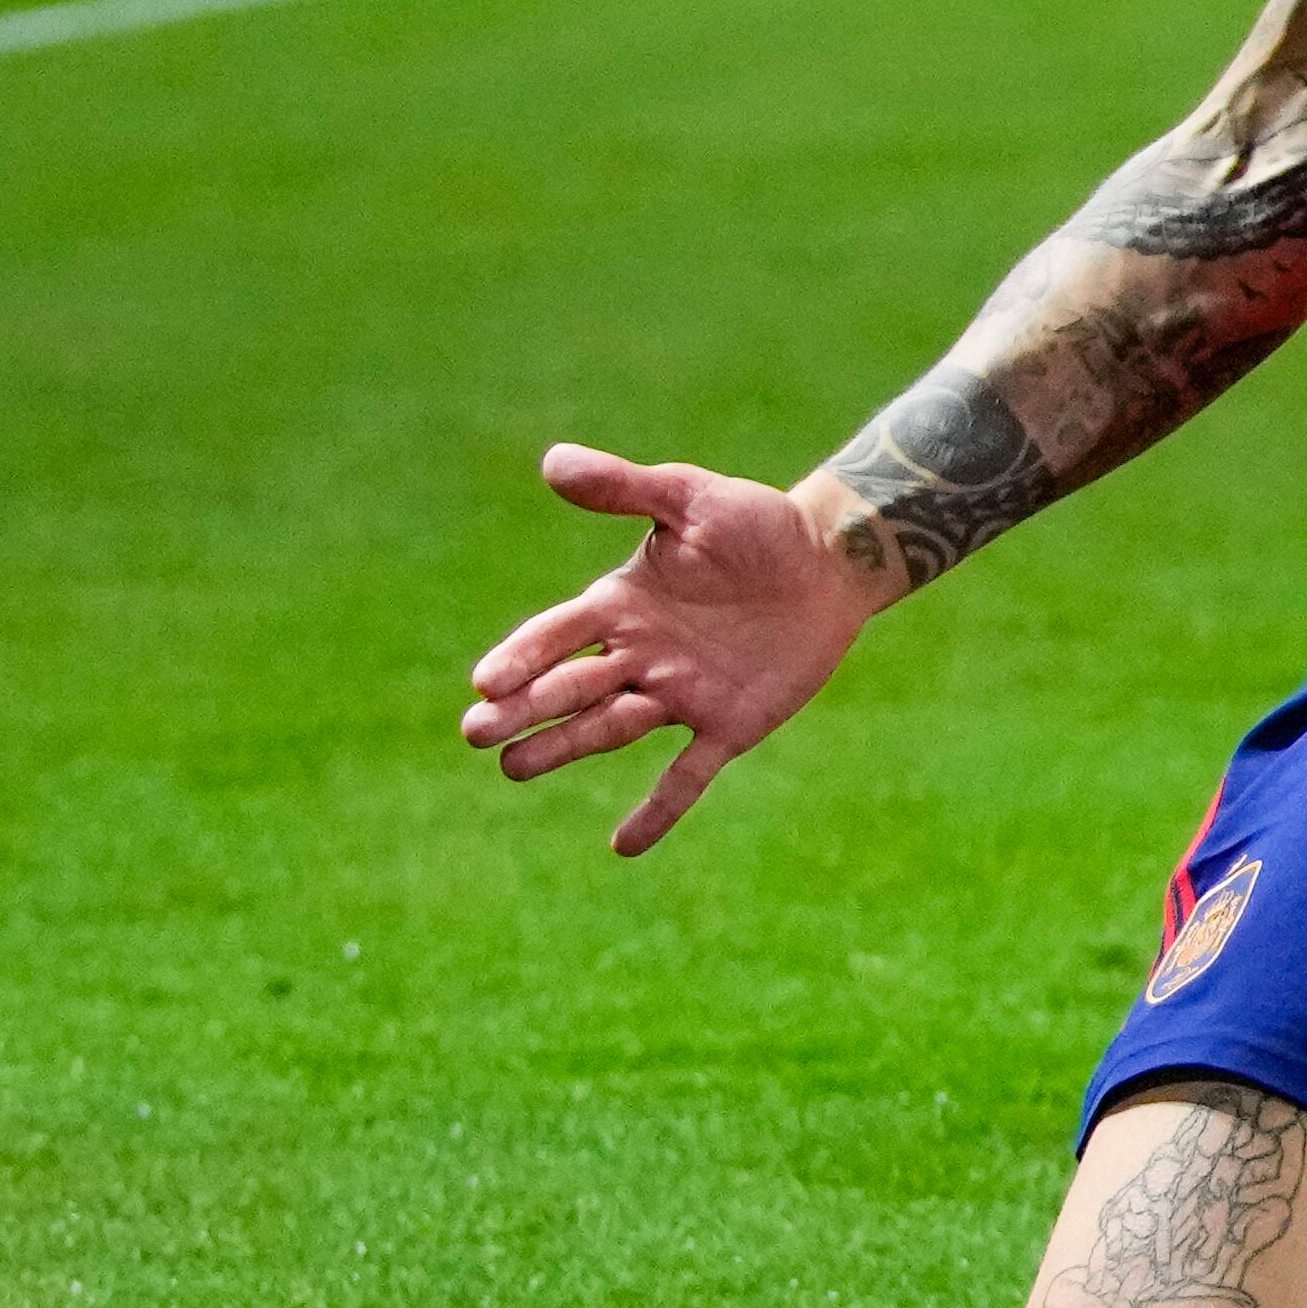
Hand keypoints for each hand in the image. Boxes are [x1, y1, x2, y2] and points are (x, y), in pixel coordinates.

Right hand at [460, 443, 897, 854]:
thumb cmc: (758, 525)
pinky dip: (658, 810)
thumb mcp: (692, 498)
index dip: (523, 656)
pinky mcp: (728, 725)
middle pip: (570, 687)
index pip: (556, 634)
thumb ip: (626, 486)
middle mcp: (639, 656)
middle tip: (476, 731)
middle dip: (523, 709)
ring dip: (563, 748)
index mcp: (621, 604)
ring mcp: (680, 694)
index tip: (487, 680)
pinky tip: (623, 847)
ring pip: (610, 728)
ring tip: (512, 768)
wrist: (831, 561)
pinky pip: (687, 776)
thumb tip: (553, 461)